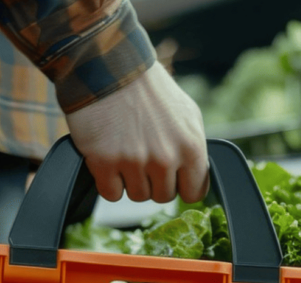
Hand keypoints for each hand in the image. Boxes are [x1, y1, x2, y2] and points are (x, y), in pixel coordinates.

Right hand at [65, 64, 207, 204]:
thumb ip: (193, 148)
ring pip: (137, 196)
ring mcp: (134, 161)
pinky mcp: (105, 162)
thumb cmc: (148, 89)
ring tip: (126, 151)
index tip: (171, 176)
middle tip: (143, 155)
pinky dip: (108, 181)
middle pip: (163, 196)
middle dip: (153, 181)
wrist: (110, 67)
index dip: (181, 185)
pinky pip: (111, 193)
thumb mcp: (187, 114)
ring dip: (130, 180)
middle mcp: (165, 158)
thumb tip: (196, 175)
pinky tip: (109, 158)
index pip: (194, 192)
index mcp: (191, 146)